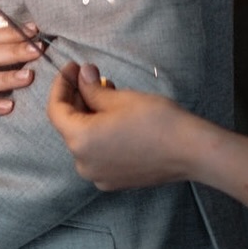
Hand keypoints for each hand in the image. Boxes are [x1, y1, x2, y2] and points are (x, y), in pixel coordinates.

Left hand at [45, 61, 202, 190]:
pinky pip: (97, 153)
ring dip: (88, 114)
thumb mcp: (120, 98)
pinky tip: (112, 116)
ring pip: (83, 139)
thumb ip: (93, 87)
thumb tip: (83, 75)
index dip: (61, 84)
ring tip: (105, 91)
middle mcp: (83, 163)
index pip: (56, 109)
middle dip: (76, 98)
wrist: (191, 151)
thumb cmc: (157, 121)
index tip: (72, 68)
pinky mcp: (113, 180)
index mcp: (80, 141)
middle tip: (89, 75)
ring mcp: (98, 175)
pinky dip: (99, 133)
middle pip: (69, 125)